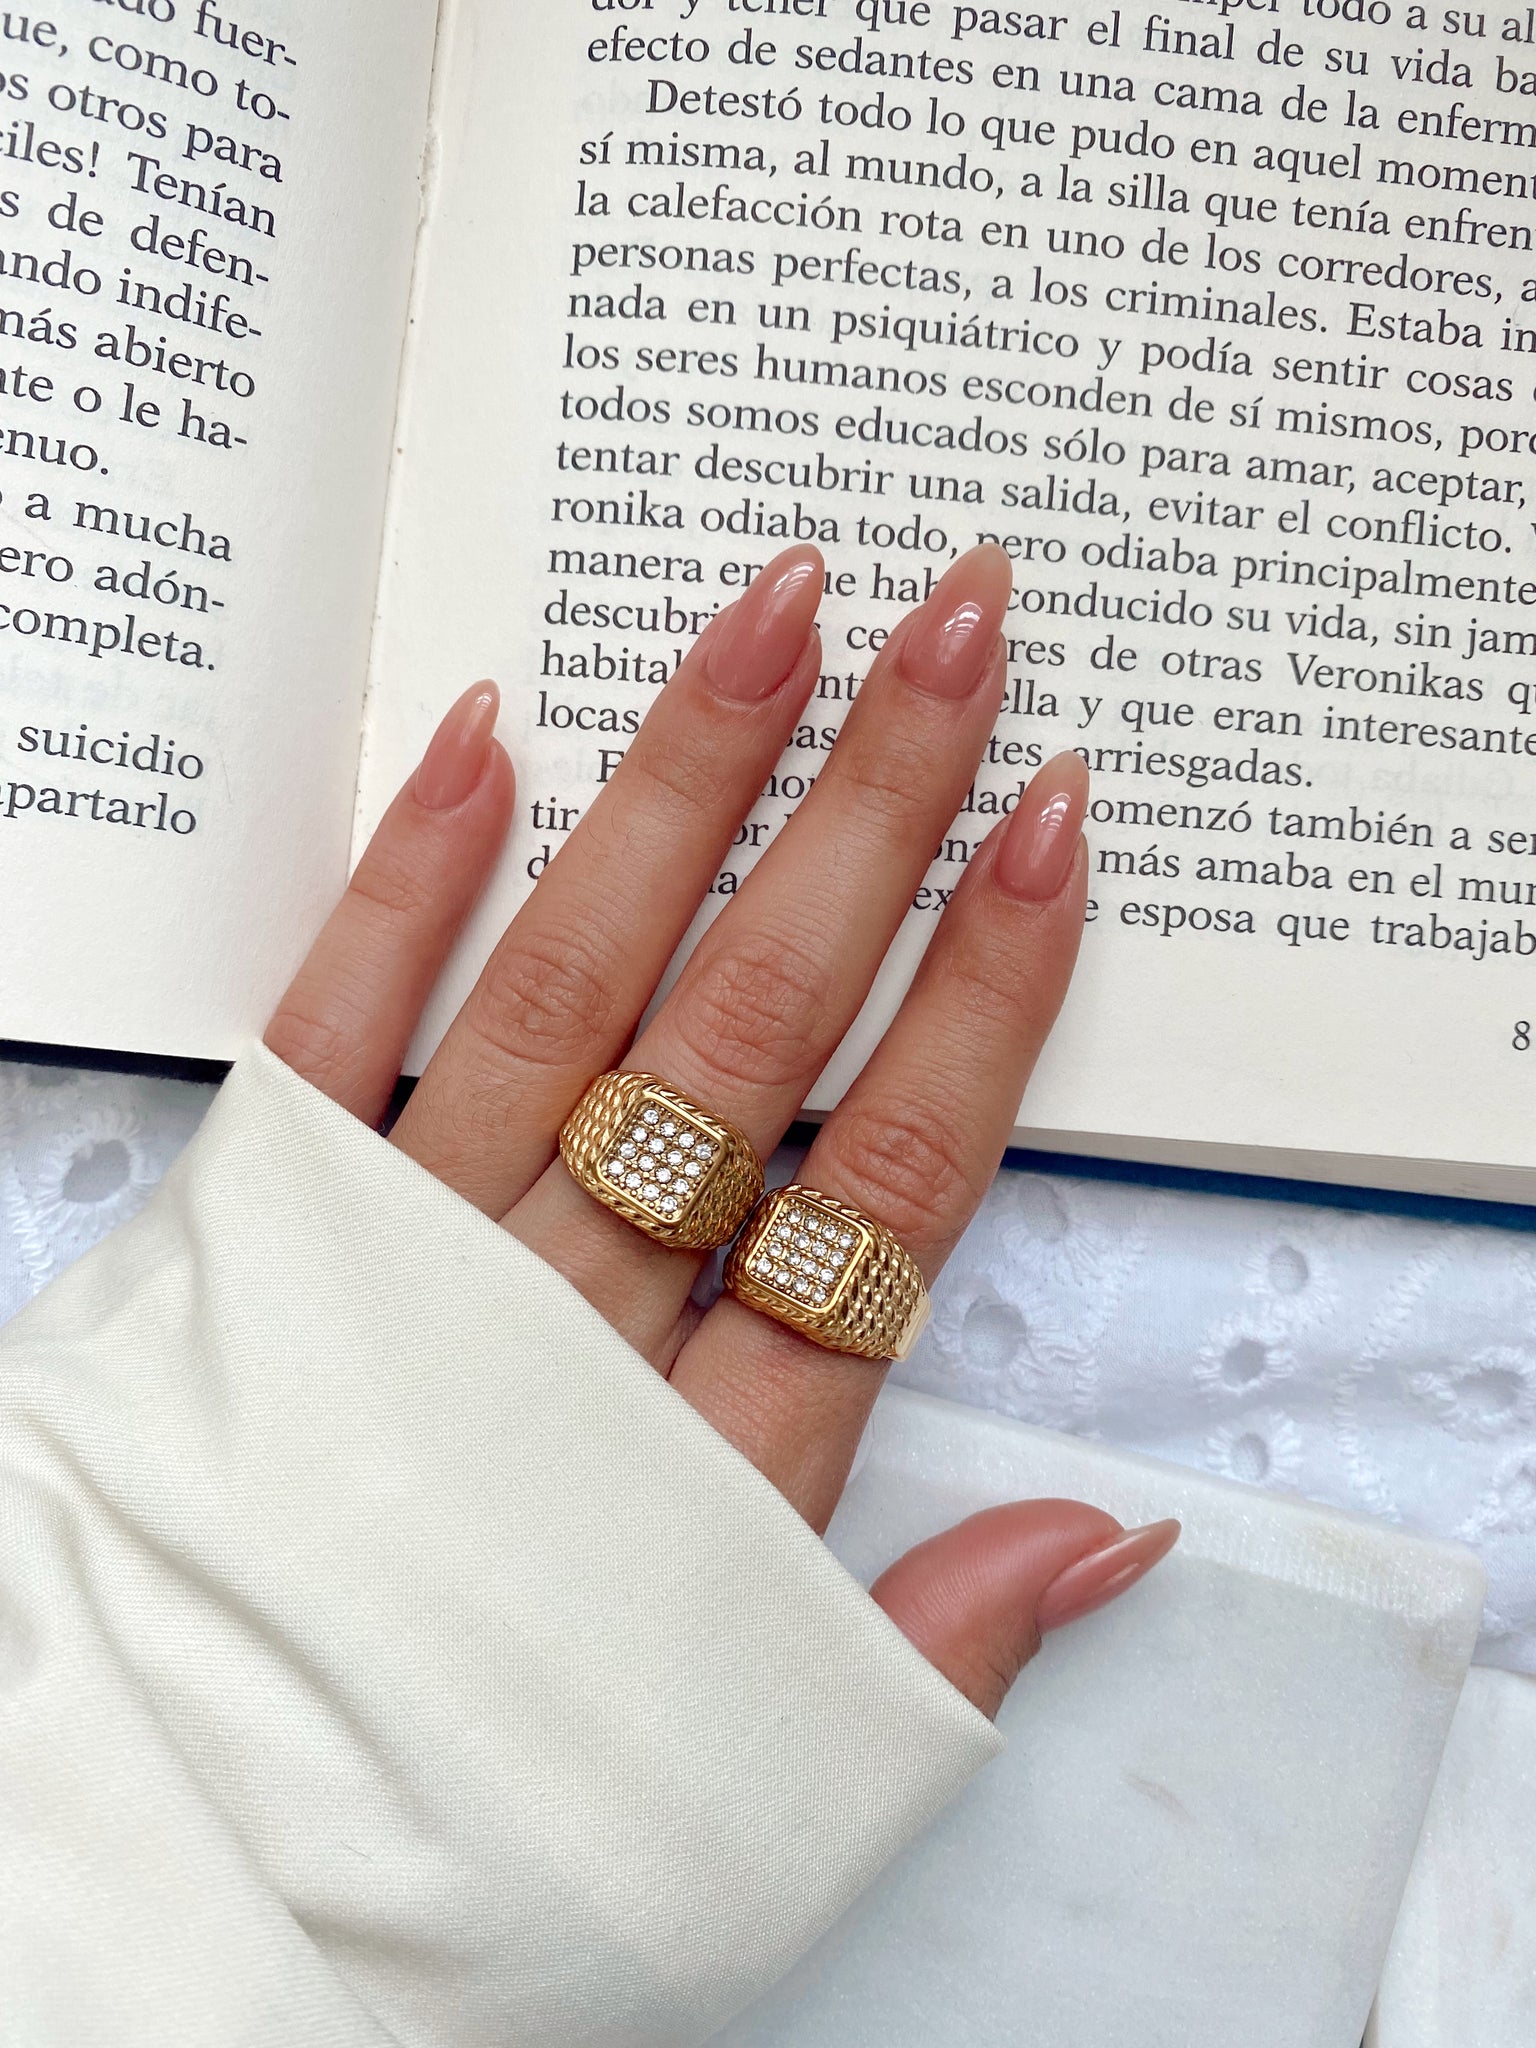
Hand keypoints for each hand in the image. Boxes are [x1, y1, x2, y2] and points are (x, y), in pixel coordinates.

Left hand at [265, 545, 1177, 1718]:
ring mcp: (408, 1263)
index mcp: (714, 1462)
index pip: (890, 1183)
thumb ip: (937, 1648)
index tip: (1053, 825)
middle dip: (870, 822)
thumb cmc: (492, 1822)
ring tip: (773, 612)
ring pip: (574, 991)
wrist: (193, 1852)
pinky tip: (489, 736)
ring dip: (682, 792)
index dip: (984, 993)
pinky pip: (335, 1034)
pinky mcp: (263, 1234)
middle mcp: (572, 1328)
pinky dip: (408, 884)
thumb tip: (1117, 1537)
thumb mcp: (757, 1787)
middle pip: (752, 1038)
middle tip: (956, 626)